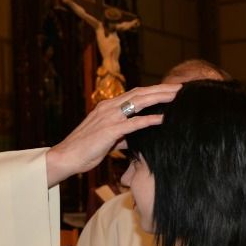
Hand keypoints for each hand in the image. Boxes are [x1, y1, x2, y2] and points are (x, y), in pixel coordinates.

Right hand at [45, 84, 179, 186]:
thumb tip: (133, 137)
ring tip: (176, 96)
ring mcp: (109, 117)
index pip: (136, 94)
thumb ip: (121, 135)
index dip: (154, 90)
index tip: (170, 90)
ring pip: (139, 102)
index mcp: (108, 107)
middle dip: (161, 89)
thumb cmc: (85, 150)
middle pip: (140, 93)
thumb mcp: (106, 139)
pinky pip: (133, 123)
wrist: (65, 157)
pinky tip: (162, 119)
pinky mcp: (109, 130)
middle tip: (180, 88)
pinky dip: (149, 120)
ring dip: (159, 98)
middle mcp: (109, 107)